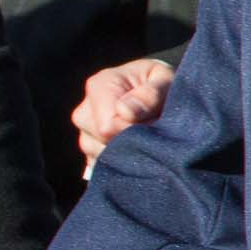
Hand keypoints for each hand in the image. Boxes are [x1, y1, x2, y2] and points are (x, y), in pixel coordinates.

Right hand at [73, 58, 173, 177]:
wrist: (160, 95)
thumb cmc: (163, 84)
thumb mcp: (166, 80)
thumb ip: (151, 93)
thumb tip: (125, 112)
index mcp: (99, 86)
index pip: (107, 125)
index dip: (135, 131)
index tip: (156, 125)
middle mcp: (84, 112)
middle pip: (102, 142)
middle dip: (132, 143)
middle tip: (155, 132)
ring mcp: (85, 135)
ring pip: (102, 158)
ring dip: (129, 154)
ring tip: (147, 139)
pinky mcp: (91, 153)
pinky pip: (103, 169)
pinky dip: (123, 165)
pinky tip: (137, 150)